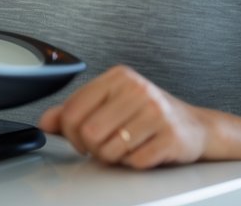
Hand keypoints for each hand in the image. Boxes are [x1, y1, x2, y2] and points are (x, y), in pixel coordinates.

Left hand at [38, 65, 211, 168]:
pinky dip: (133, 163)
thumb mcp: (111, 103)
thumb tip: (45, 122)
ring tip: (125, 147)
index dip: (70, 132)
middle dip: (92, 148)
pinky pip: (133, 162)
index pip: (73, 109)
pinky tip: (143, 151)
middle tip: (105, 145)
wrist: (195, 126)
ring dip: (113, 157)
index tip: (80, 138)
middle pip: (88, 132)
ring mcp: (155, 112)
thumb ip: (75, 110)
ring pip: (108, 150)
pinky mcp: (169, 136)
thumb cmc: (149, 114)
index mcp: (118, 77)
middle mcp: (137, 89)